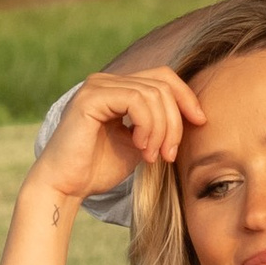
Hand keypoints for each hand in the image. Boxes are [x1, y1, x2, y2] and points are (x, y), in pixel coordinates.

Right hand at [31, 64, 203, 203]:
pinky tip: (141, 148)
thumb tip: (194, 113)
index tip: (200, 123)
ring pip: (153, 93)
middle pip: (162, 84)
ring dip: (162, 129)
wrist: (65, 187)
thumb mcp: (139, 143)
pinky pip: (136, 100)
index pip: (163, 77)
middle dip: (175, 121)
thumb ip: (158, 125)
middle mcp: (106, 81)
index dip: (186, 97)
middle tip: (169, 154)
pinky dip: (148, 126)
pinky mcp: (91, 97)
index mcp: (117, 88)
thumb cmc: (98, 170)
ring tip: (153, 156)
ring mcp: (97, 86)